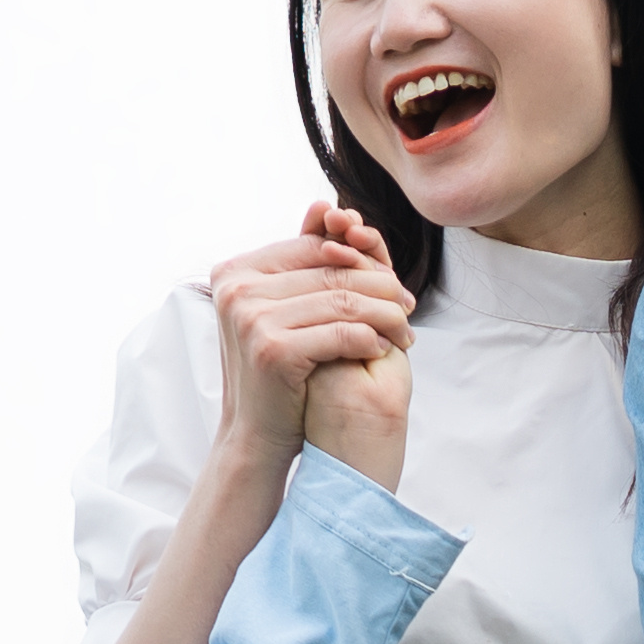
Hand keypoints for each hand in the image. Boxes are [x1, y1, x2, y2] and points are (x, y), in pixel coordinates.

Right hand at [208, 203, 415, 485]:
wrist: (255, 437)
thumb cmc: (275, 374)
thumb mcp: (281, 312)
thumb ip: (300, 265)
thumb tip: (327, 205)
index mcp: (234, 271)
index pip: (313, 247)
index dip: (357, 260)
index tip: (390, 281)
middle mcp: (236, 288)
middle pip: (330, 271)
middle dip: (378, 287)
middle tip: (408, 305)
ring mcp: (249, 317)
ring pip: (343, 301)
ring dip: (385, 315)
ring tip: (406, 330)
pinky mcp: (272, 348)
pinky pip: (343, 332)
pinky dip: (372, 339)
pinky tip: (385, 349)